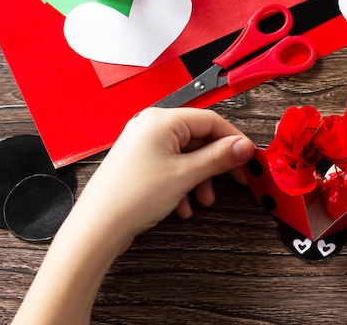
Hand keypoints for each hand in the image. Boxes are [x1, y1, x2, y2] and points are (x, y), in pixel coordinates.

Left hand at [12, 108, 254, 324]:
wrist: (98, 227)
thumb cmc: (133, 196)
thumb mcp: (186, 175)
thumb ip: (219, 157)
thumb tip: (243, 146)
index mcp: (161, 120)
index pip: (210, 120)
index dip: (233, 140)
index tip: (248, 158)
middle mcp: (150, 127)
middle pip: (198, 138)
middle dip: (215, 164)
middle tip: (234, 180)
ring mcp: (143, 146)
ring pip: (186, 156)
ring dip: (200, 179)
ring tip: (202, 200)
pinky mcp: (139, 164)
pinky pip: (171, 167)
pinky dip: (183, 185)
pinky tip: (183, 207)